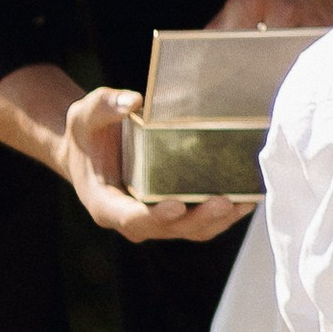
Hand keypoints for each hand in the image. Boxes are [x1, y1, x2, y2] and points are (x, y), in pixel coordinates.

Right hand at [61, 88, 251, 244]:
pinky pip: (199, 220)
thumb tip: (133, 101)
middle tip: (223, 201)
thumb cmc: (88, 132)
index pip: (129, 218)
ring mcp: (153, 219)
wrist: (91, 149)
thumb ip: (105, 106)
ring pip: (188, 230)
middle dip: (197, 218)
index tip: (176, 205)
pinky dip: (223, 214)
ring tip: (243, 202)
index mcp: (104, 202)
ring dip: (217, 220)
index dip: (154, 216)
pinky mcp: (172, 212)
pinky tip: (246, 198)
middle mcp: (130, 218)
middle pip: (167, 229)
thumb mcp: (86, 114)